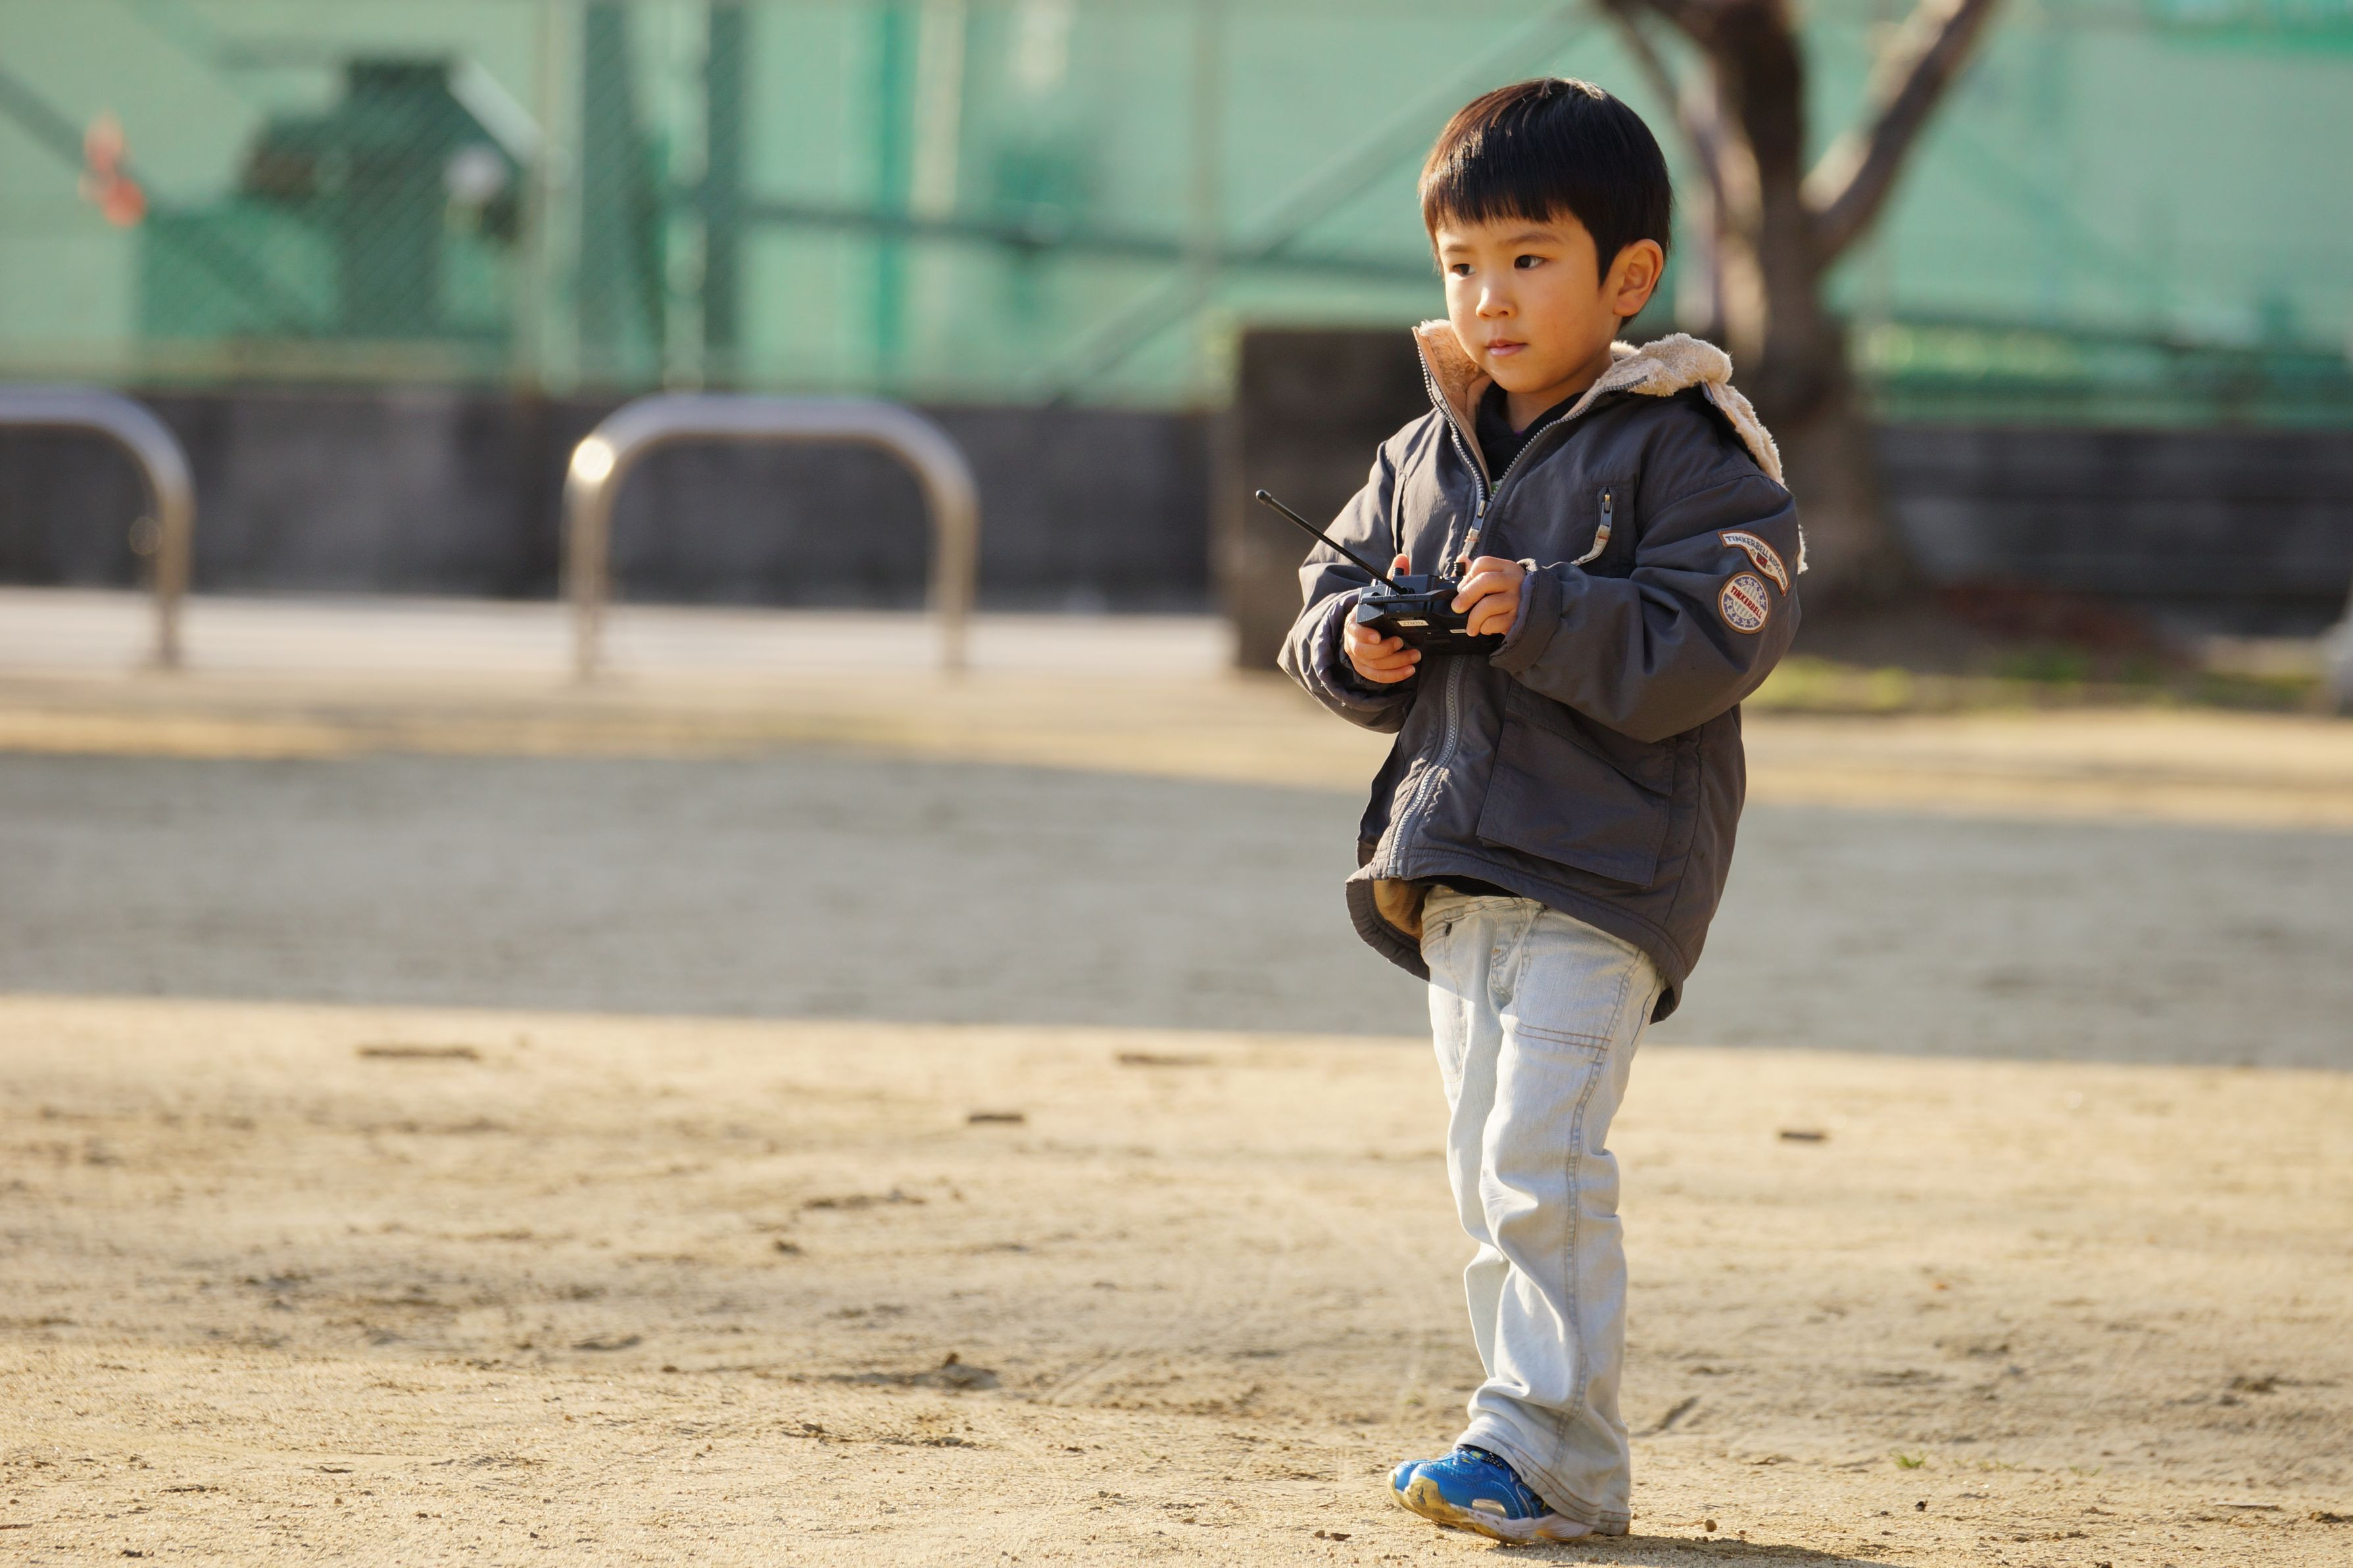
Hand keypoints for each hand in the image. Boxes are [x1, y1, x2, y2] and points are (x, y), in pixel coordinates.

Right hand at [1343, 554, 1420, 684]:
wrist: (1362, 627)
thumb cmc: (1373, 611)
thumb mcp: (1381, 592)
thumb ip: (1392, 577)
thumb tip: (1402, 558)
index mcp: (1354, 620)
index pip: (1353, 629)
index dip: (1364, 635)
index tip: (1377, 637)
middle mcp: (1352, 640)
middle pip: (1363, 651)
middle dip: (1386, 650)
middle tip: (1404, 644)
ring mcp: (1357, 656)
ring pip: (1372, 666)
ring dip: (1394, 663)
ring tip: (1414, 657)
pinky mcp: (1364, 668)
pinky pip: (1376, 677)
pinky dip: (1393, 676)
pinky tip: (1408, 671)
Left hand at [1451, 555, 1526, 637]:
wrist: (1533, 613)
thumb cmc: (1507, 595)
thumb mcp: (1497, 579)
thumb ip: (1477, 571)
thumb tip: (1461, 559)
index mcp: (1507, 568)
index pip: (1483, 563)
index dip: (1467, 577)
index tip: (1461, 589)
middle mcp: (1515, 580)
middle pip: (1485, 581)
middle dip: (1466, 595)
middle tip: (1457, 607)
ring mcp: (1518, 599)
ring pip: (1488, 605)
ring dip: (1473, 619)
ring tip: (1470, 626)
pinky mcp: (1518, 617)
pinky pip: (1494, 623)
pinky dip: (1485, 628)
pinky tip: (1485, 628)